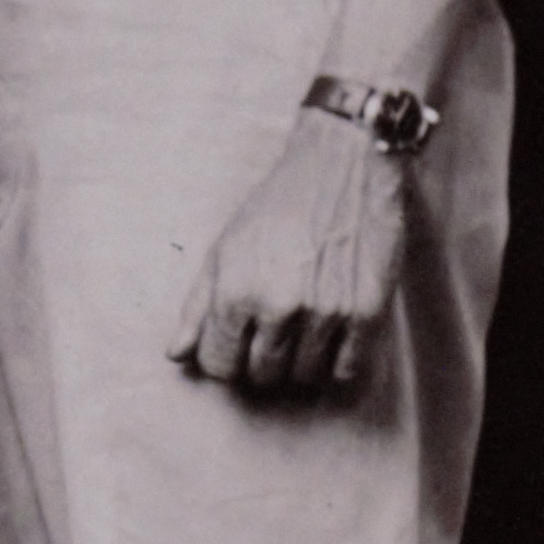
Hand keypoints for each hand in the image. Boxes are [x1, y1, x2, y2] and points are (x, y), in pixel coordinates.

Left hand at [170, 111, 410, 396]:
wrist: (344, 166)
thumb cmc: (278, 205)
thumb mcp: (225, 248)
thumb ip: (198, 306)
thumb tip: (175, 354)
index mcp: (237, 291)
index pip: (219, 365)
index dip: (224, 358)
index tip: (236, 343)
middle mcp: (280, 307)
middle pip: (262, 376)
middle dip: (260, 360)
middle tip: (271, 329)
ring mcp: (326, 313)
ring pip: (304, 377)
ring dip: (300, 360)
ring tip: (302, 324)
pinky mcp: (368, 312)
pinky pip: (347, 371)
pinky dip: (337, 361)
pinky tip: (331, 333)